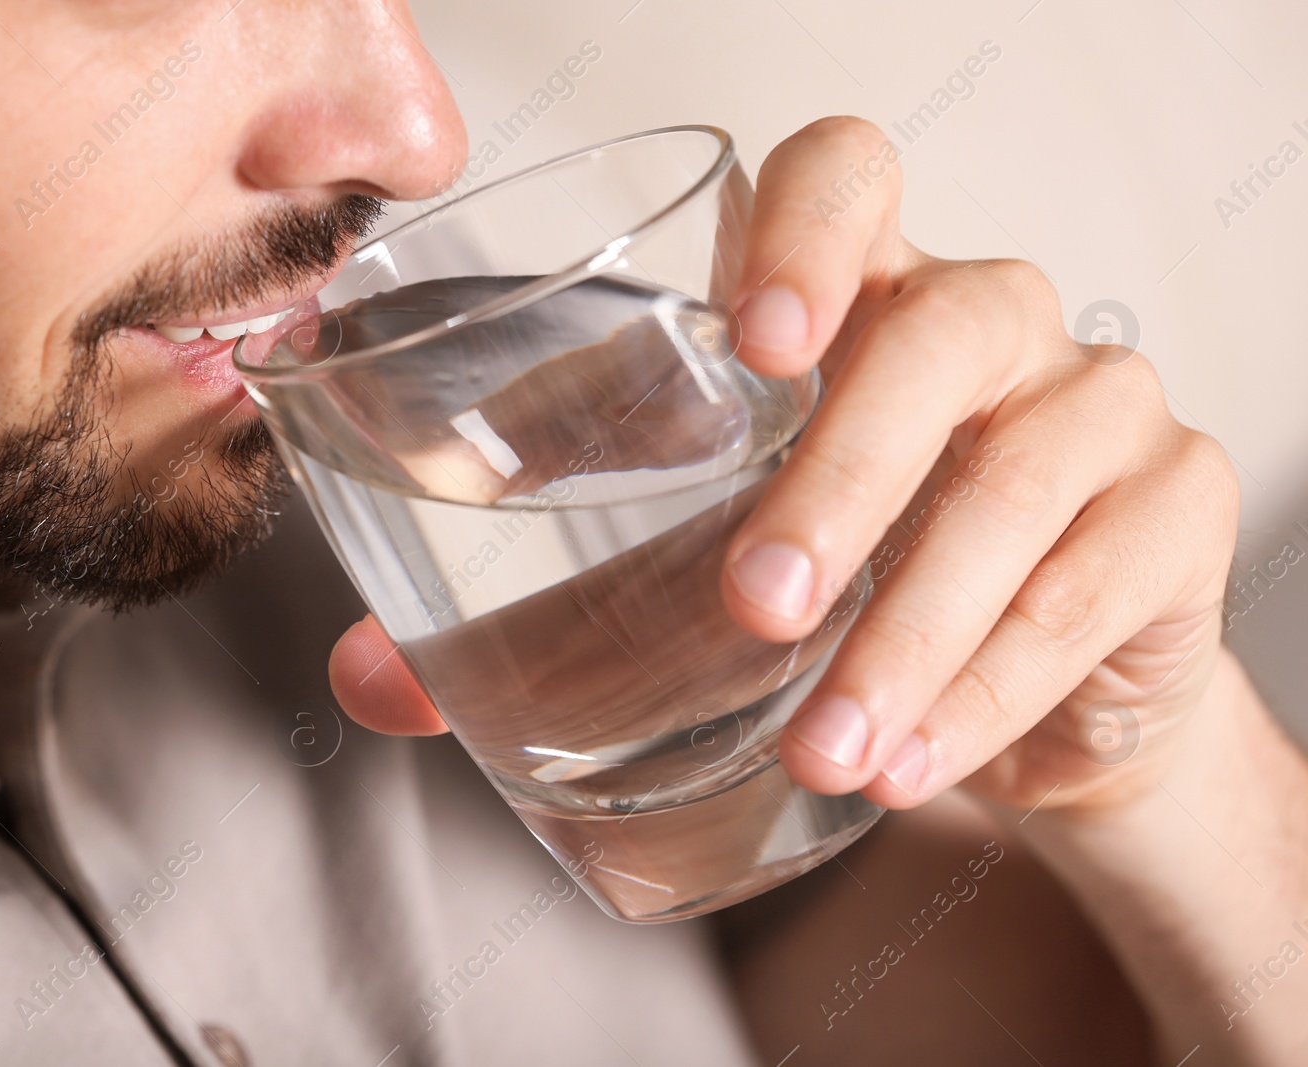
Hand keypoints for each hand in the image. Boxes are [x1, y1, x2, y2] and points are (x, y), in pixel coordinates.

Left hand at [329, 116, 1239, 815]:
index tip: (757, 339)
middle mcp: (981, 327)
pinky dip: (994, 688)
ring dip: (912, 627)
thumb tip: (371, 679)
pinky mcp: (1172, 514)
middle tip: (754, 608)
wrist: (1005, 708)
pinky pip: (1096, 587)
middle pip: (940, 334)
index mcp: (849, 301)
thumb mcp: (683, 588)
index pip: (847, 176)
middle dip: (843, 475)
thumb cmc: (830, 599)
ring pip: (1021, 482)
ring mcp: (1094, 407)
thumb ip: (542, 620)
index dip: (808, 227)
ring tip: (825, 747)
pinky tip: (911, 763)